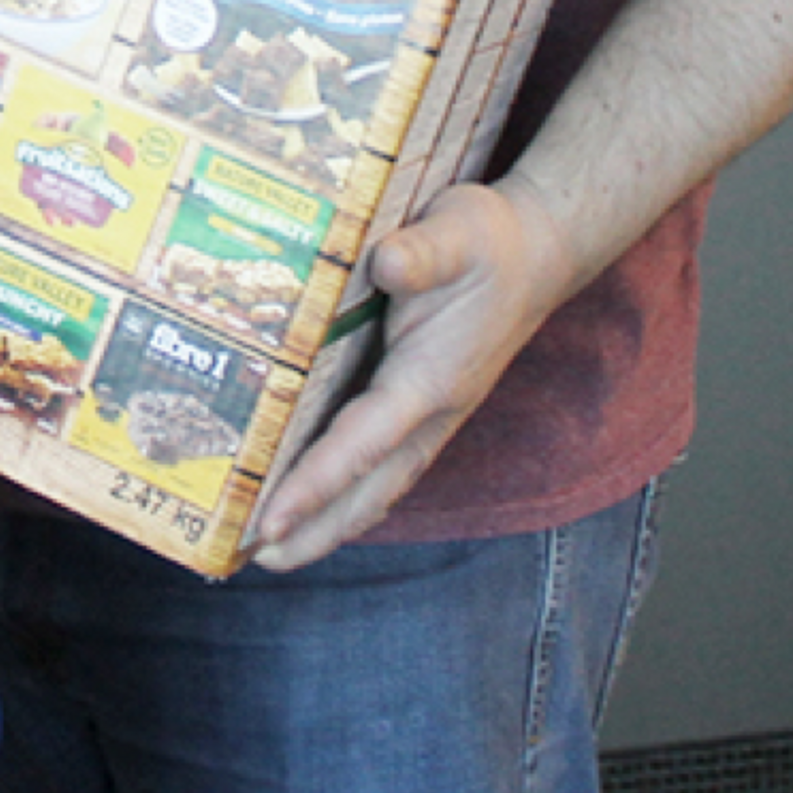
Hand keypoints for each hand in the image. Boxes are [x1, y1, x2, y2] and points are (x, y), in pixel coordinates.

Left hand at [245, 179, 580, 570]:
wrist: (535, 251)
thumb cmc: (488, 241)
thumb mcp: (456, 232)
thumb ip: (422, 251)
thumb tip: (387, 261)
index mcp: (432, 379)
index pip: (363, 443)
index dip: (316, 485)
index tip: (271, 520)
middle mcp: (430, 411)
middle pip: (370, 489)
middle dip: (316, 529)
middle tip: (257, 560)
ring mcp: (428, 415)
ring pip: (376, 485)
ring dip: (328, 522)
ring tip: (271, 552)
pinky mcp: (420, 407)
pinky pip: (378, 462)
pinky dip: (343, 491)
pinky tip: (307, 502)